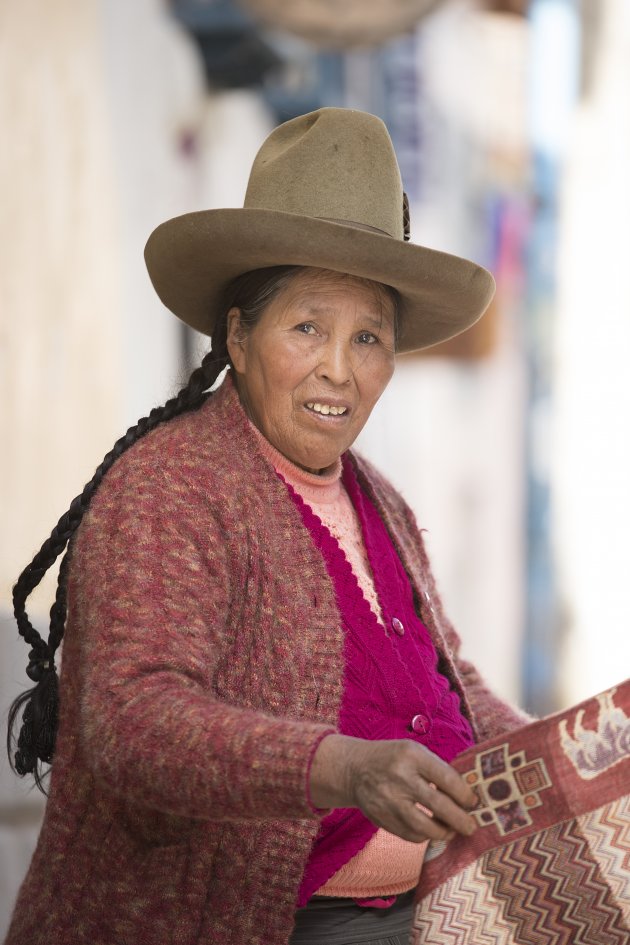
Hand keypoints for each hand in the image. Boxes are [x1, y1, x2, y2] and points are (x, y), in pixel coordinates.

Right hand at [309, 734, 477, 842]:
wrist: (355, 768)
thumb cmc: (394, 758)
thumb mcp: (414, 751)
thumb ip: (438, 770)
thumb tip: (468, 797)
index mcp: (412, 755)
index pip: (447, 779)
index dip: (465, 795)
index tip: (474, 803)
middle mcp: (400, 777)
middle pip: (439, 807)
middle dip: (461, 821)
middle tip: (471, 827)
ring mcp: (388, 800)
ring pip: (425, 828)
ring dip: (444, 833)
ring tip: (451, 831)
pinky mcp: (381, 818)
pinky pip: (410, 836)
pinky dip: (425, 836)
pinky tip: (430, 830)